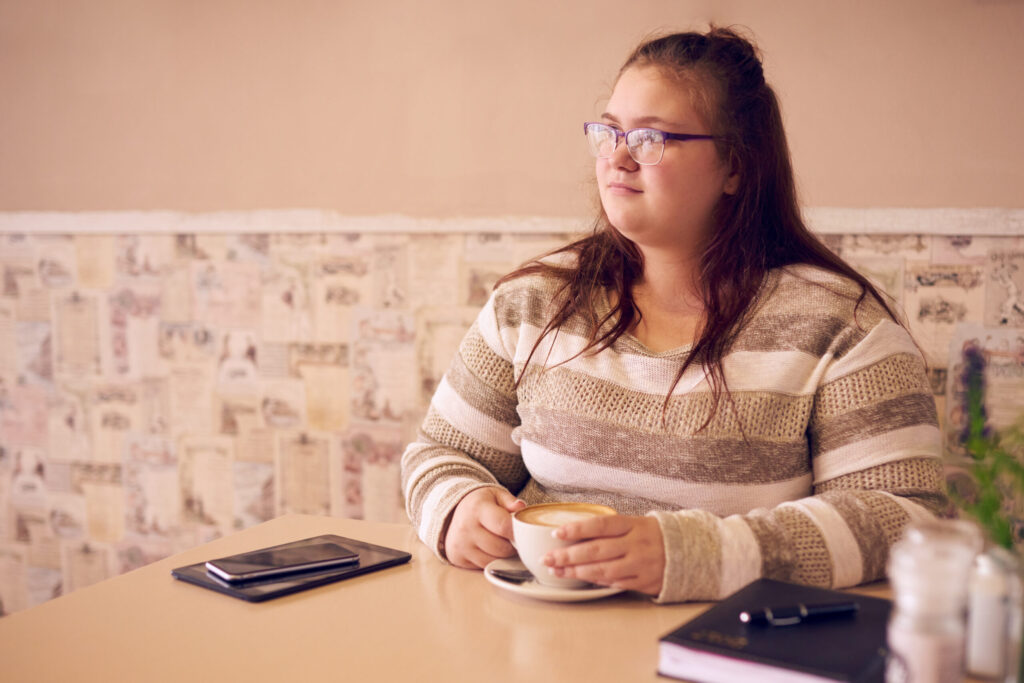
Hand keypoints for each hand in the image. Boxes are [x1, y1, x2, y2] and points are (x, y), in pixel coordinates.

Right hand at [444, 487, 525, 569]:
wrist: (454, 512)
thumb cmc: (480, 504)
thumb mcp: (496, 495)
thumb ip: (510, 501)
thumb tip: (520, 507)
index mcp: (477, 509)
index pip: (503, 526)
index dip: (518, 532)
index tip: (524, 532)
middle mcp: (465, 527)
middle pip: (501, 547)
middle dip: (513, 545)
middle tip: (514, 538)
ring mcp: (460, 545)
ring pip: (494, 560)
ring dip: (503, 555)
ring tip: (502, 542)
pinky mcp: (457, 558)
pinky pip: (484, 566)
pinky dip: (492, 561)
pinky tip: (491, 549)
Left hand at [541, 515, 664, 595]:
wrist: (689, 551)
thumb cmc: (653, 535)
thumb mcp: (635, 524)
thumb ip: (610, 529)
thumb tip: (574, 532)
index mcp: (633, 524)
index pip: (601, 524)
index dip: (578, 528)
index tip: (557, 533)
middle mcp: (636, 544)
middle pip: (597, 549)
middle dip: (568, 555)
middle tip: (547, 558)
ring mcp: (641, 564)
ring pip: (603, 569)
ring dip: (576, 572)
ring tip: (556, 571)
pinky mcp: (644, 582)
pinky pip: (615, 583)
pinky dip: (596, 581)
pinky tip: (580, 579)